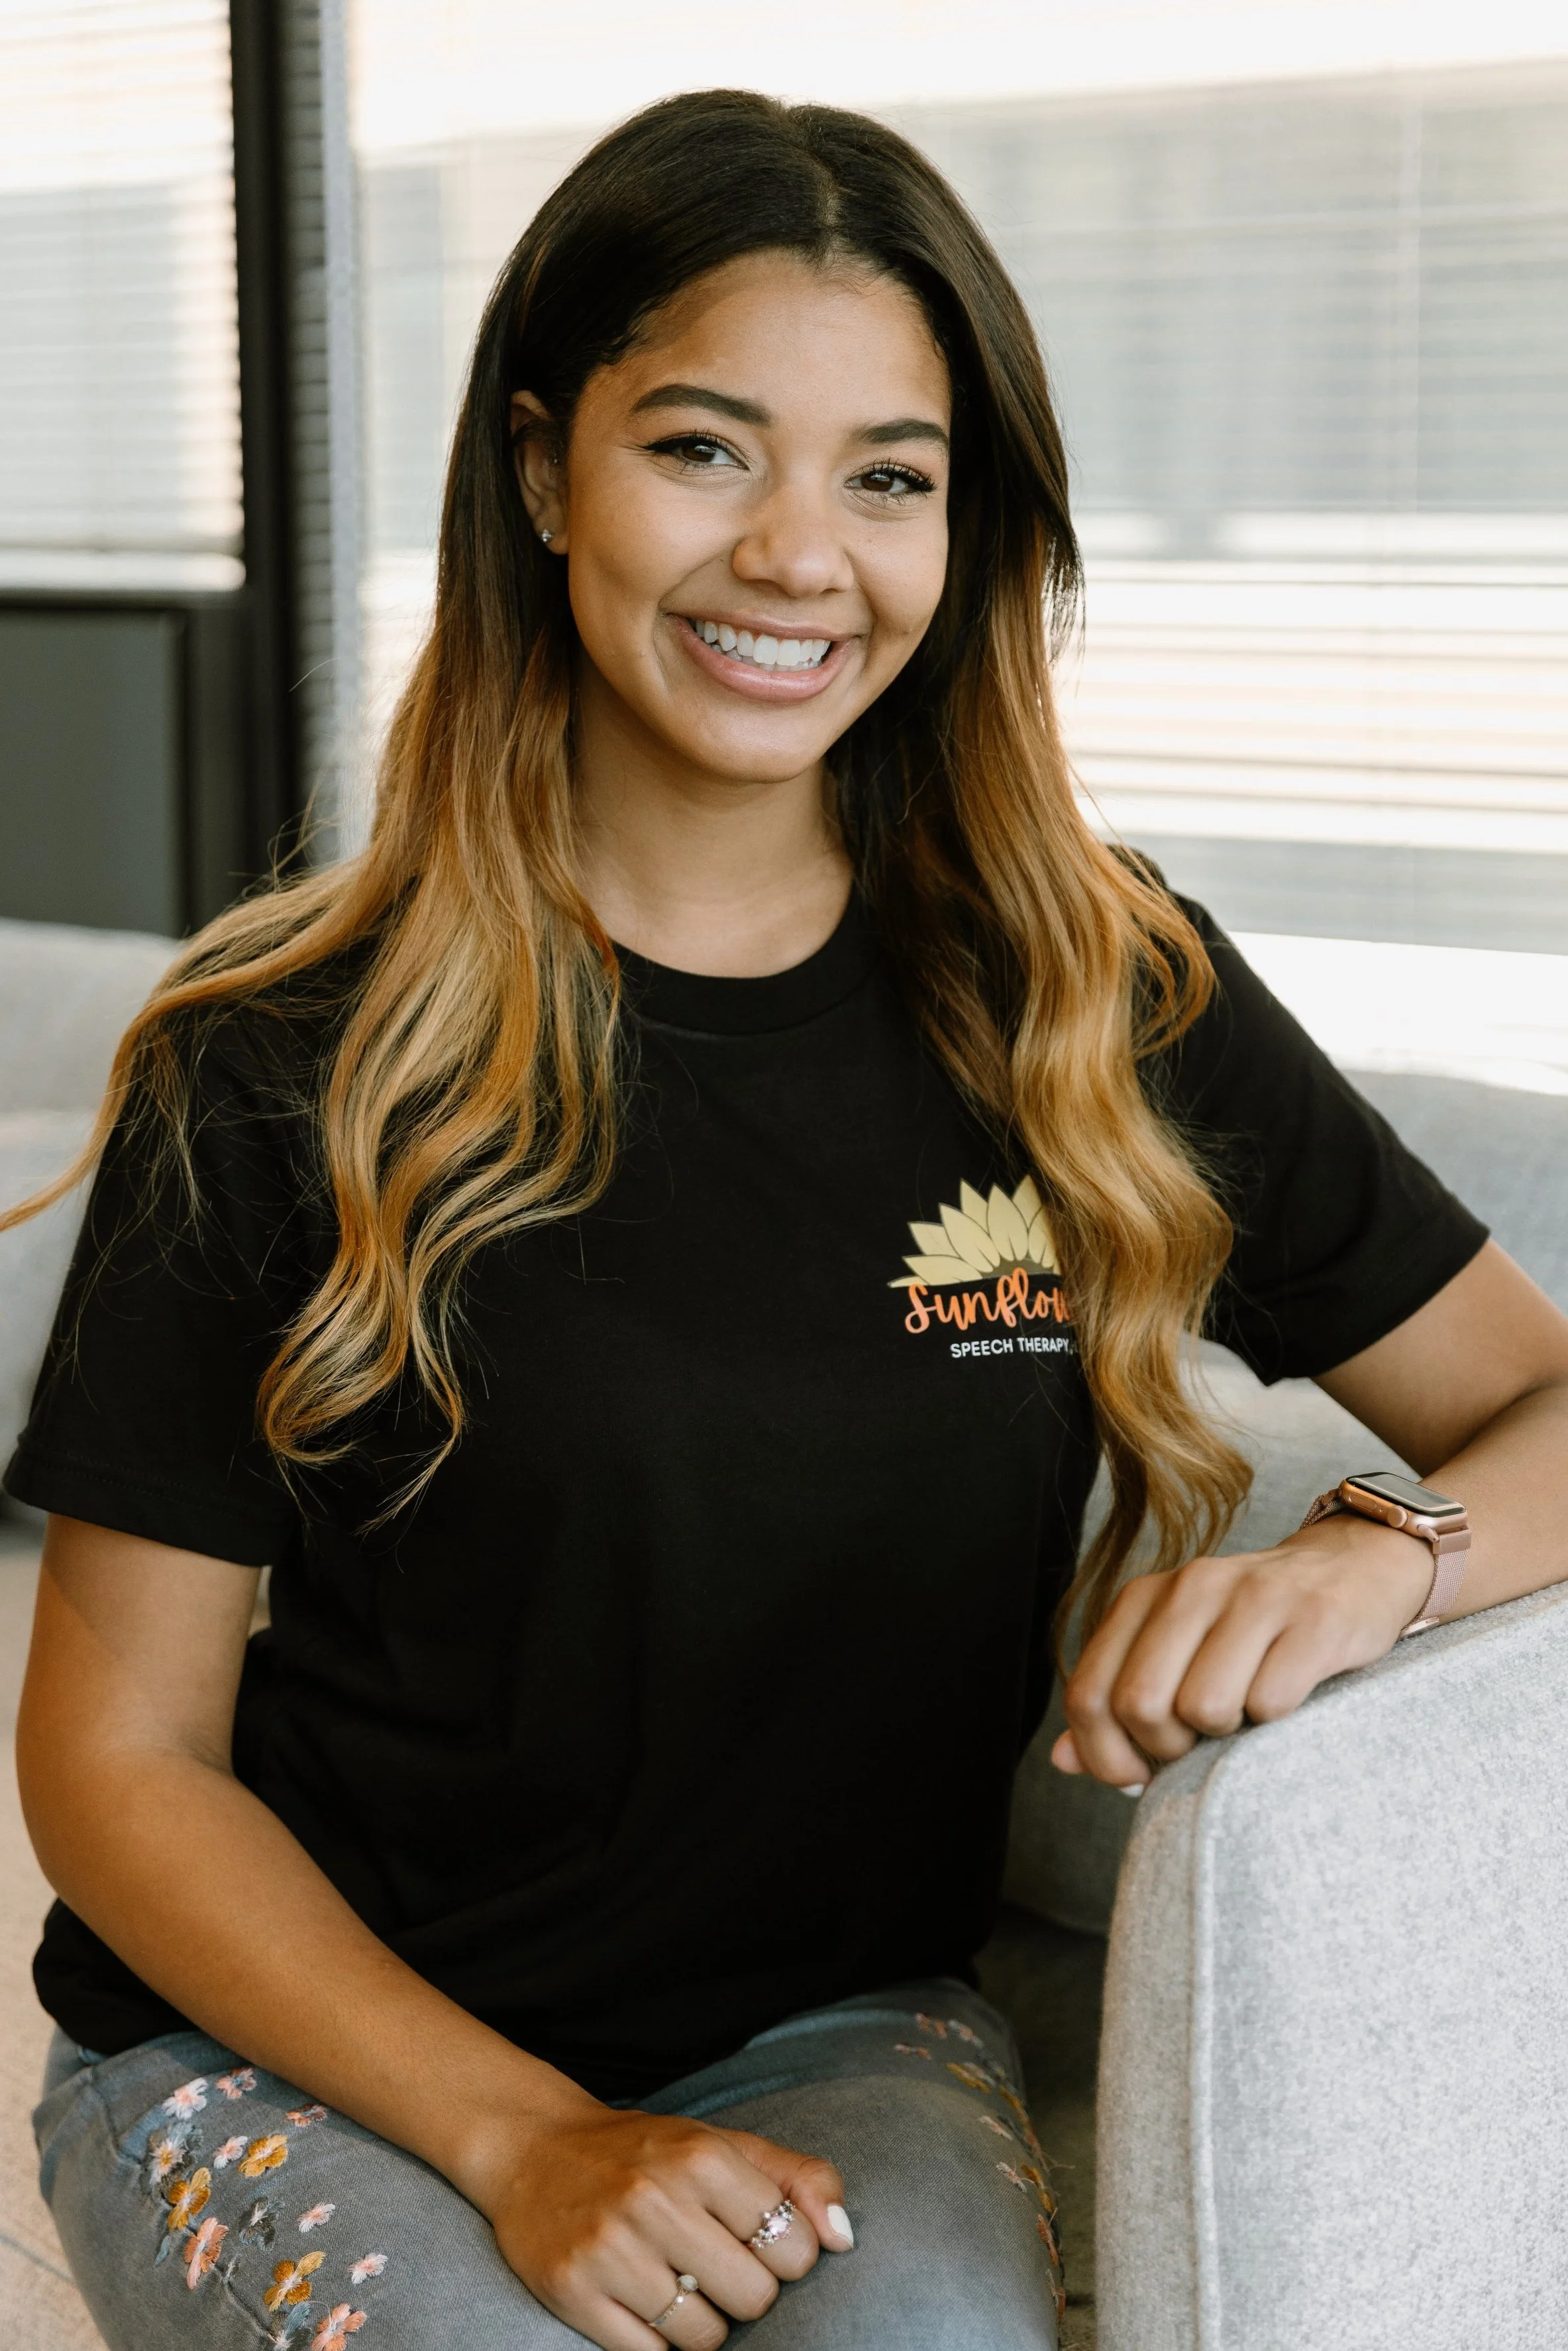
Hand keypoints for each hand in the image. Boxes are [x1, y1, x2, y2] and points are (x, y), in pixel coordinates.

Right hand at [486, 2102, 851, 2348]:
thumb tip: (845, 2239)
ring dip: (701, 2324)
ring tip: (676, 2284)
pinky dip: (656, 2344)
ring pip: (704, 2337)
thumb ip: (797, 2179)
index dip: (785, 2256)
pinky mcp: (573, 2290)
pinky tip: (642, 2303)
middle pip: (755, 2299)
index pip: (796, 2249)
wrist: (535, 2148)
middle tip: (713, 2267)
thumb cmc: (647, 2154)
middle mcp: (657, 2198)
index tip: (755, 2242)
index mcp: (704, 2156)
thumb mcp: (723, 2146)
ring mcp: (611, 2248)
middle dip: (745, 2294)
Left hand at [1053, 1514, 1436, 1787]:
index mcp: (1146, 1597)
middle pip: (1140, 1704)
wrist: (1356, 1568)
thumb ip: (1118, 1700)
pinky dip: (1275, 1723)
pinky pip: (1270, 1702)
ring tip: (1245, 1717)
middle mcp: (1192, 1587)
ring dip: (1225, 1737)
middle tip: (1199, 1745)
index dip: (1106, 1755)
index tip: (1139, 1774)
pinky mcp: (1315, 1620)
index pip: (1090, 1695)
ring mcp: (1255, 1599)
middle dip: (1166, 1749)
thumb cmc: (1257, 1628)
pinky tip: (1287, 1703)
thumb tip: (1063, 1761)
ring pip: (1204, 1707)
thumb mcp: (1180, 1651)